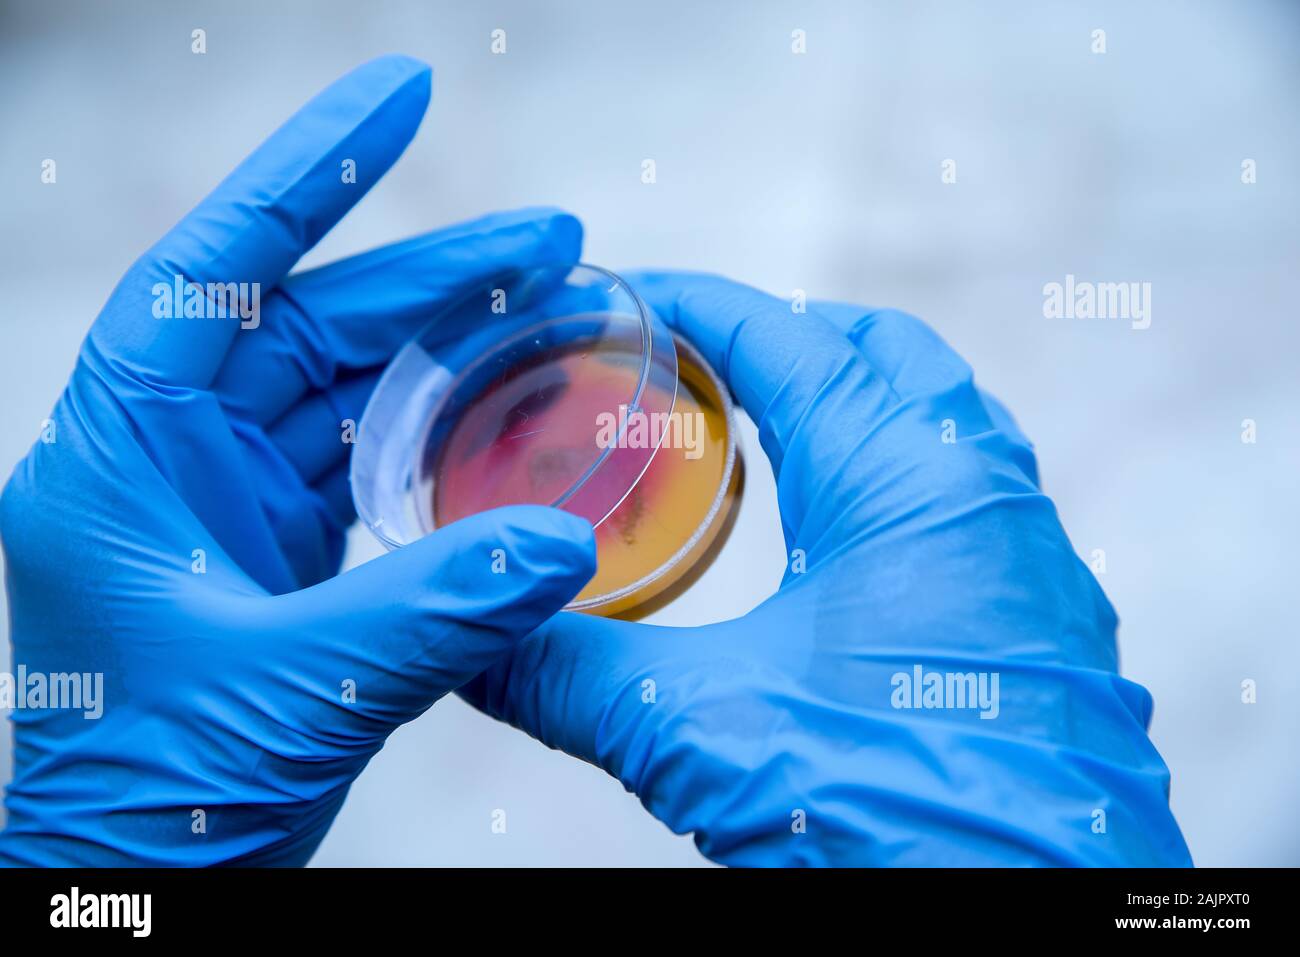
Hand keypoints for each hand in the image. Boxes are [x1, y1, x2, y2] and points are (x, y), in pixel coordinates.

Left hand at [0, 56, 594, 865]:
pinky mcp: (285, 553)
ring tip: (557, 308)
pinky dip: (446, 438)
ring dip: (452, 351)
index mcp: (125, 459)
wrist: (138, 883)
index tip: (399, 96)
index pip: (207, 273)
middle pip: (311, 325)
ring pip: (353, 391)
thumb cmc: (152, 795)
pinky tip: (513, 419)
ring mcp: (233, 505)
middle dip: (433, 275)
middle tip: (552, 239)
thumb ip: (429, 613)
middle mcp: (175, 462)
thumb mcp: (289, 692)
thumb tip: (562, 547)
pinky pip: (375, 465)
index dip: (303, 174)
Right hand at [464, 272, 1192, 865]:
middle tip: (688, 360)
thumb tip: (469, 646)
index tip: (628, 294)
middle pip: (879, 354)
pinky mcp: (1041, 618)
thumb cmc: (898, 815)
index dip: (699, 305)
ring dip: (844, 403)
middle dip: (780, 336)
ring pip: (933, 422)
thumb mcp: (702, 733)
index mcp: (908, 479)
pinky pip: (962, 495)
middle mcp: (985, 492)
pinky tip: (833, 538)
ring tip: (751, 431)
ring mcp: (1029, 554)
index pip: (789, 339)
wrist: (1032, 917)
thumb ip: (569, 675)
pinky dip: (887, 477)